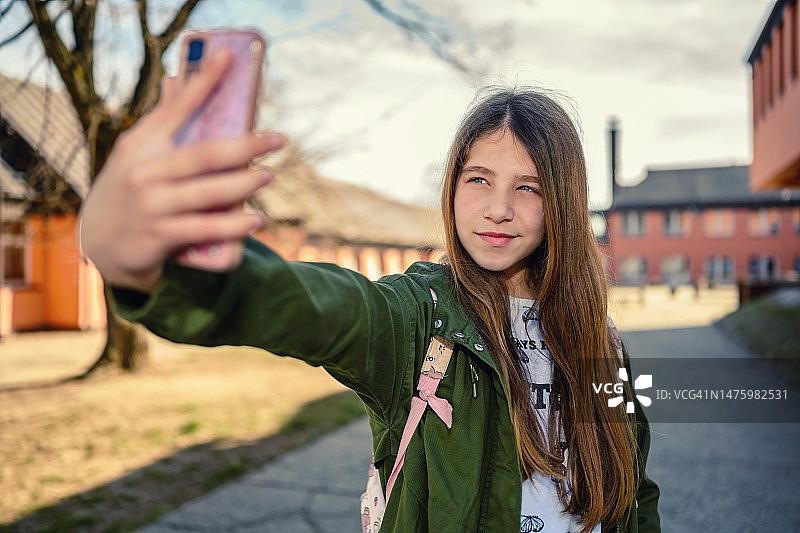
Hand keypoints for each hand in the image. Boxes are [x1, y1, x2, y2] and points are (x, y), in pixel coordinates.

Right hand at [80, 49, 284, 292]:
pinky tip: (256, 219)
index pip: (177, 107)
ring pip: (210, 192)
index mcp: (141, 144)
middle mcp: (144, 171)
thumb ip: (163, 125)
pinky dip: (234, 225)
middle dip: (247, 146)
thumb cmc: (128, 192)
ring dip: (246, 185)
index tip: (227, 56)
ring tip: (268, 177)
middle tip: (278, 140)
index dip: (203, 81)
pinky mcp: (158, 236)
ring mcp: (151, 204)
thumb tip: (177, 81)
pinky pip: (205, 228)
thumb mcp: (136, 155)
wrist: (99, 245)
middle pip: (205, 155)